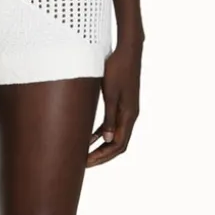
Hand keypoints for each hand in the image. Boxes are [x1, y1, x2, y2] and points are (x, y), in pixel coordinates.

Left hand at [87, 40, 140, 166]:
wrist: (128, 51)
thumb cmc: (118, 69)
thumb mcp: (110, 94)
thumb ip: (109, 117)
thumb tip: (107, 139)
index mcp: (129, 114)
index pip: (118, 144)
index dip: (103, 156)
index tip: (86, 162)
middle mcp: (131, 115)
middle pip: (118, 144)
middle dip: (101, 156)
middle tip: (83, 163)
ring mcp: (127, 110)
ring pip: (115, 136)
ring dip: (101, 146)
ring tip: (84, 154)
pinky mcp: (122, 104)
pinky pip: (112, 124)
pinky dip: (101, 133)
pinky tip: (87, 137)